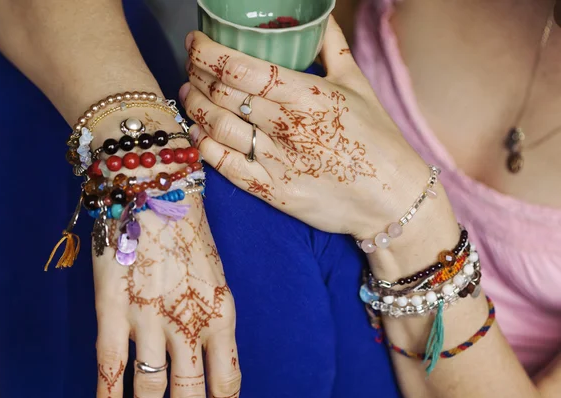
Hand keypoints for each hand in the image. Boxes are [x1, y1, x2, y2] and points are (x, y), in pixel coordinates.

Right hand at [91, 112, 240, 397]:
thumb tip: (205, 352)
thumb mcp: (213, 270)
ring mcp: (151, 319)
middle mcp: (191, 323)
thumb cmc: (186, 222)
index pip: (227, 382)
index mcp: (222, 313)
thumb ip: (210, 311)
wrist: (153, 182)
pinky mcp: (114, 308)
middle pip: (191, 395)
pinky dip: (108, 397)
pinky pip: (109, 368)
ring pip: (152, 391)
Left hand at [180, 16, 428, 238]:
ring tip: (189, 93)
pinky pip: (225, 166)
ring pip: (218, 126)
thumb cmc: (377, 139)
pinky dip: (204, 146)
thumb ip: (333, 48)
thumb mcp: (359, 86)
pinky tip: (198, 133)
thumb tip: (320, 17)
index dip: (209, 52)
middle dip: (197, 74)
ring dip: (195, 106)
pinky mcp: (271, 191)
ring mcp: (277, 161)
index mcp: (307, 94)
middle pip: (223, 93)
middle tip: (191, 67)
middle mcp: (287, 126)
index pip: (242, 68)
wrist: (391, 197)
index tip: (196, 43)